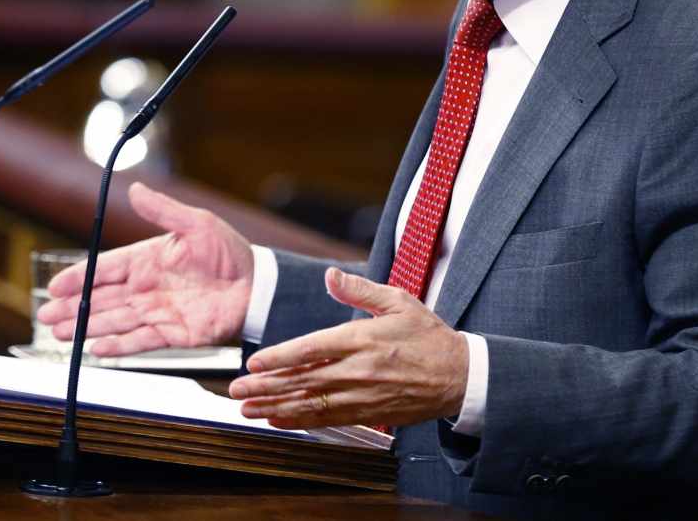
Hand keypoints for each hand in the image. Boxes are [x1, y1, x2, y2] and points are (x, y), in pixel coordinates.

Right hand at [35, 181, 254, 355]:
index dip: (78, 277)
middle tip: (45, 317)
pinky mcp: (172, 334)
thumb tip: (134, 188)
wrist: (257, 286)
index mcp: (147, 259)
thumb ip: (163, 211)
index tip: (54, 286)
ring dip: (86, 328)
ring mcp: (157, 311)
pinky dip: (118, 346)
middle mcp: (146, 287)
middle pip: (100, 299)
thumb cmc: (229, 252)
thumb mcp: (197, 224)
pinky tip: (96, 350)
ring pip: (113, 321)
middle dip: (71, 308)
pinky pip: (139, 341)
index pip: (104, 269)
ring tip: (59, 336)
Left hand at [228, 267, 467, 429]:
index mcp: (362, 339)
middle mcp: (358, 370)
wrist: (460, 375)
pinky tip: (278, 421)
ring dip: (276, 407)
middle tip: (236, 390)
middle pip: (303, 380)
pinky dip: (300, 422)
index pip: (311, 349)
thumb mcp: (398, 300)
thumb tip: (330, 276)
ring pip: (311, 404)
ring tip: (247, 409)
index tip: (254, 362)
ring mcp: (362, 395)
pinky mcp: (368, 414)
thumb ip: (359, 289)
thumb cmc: (427, 335)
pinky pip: (328, 420)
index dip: (280, 357)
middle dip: (266, 386)